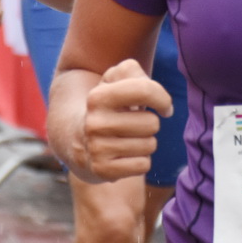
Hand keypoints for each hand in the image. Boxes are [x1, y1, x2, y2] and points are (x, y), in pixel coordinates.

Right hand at [78, 58, 172, 181]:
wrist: (78, 141)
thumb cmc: (109, 106)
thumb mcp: (115, 81)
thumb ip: (133, 72)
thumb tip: (163, 103)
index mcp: (98, 97)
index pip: (145, 90)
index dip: (162, 99)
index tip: (164, 106)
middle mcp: (94, 123)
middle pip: (152, 123)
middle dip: (150, 124)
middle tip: (133, 125)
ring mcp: (97, 148)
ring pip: (150, 146)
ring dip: (145, 143)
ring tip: (128, 139)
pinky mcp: (102, 171)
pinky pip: (143, 165)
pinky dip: (140, 161)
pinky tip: (125, 156)